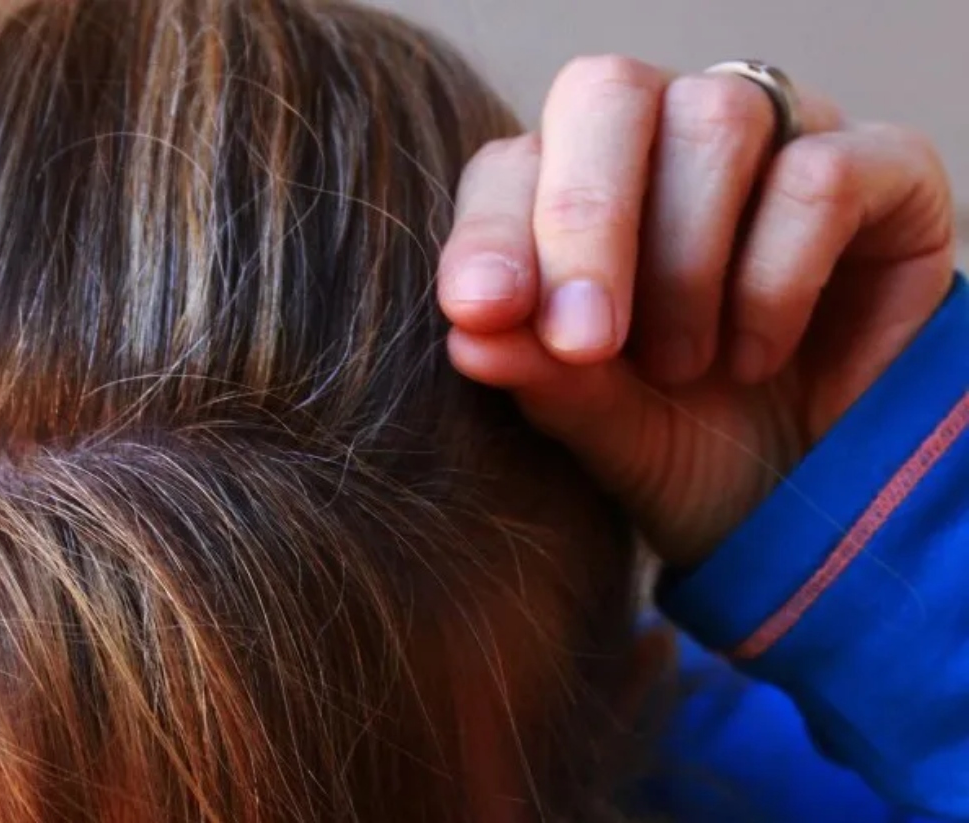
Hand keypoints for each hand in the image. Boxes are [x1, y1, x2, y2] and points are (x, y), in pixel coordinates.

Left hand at [438, 56, 955, 565]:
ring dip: (684, 266)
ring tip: (683, 367)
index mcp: (578, 190)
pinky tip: (757, 355)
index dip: (492, 229)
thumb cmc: (687, 446)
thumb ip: (542, 376)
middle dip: (585, 220)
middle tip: (585, 341)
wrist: (811, 497)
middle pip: (610, 93)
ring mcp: (781, 140)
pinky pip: (819, 177)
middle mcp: (672, 141)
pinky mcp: (884, 170)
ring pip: (715, 121)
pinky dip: (776, 281)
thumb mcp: (604, 426)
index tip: (482, 312)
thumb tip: (470, 337)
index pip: (516, 163)